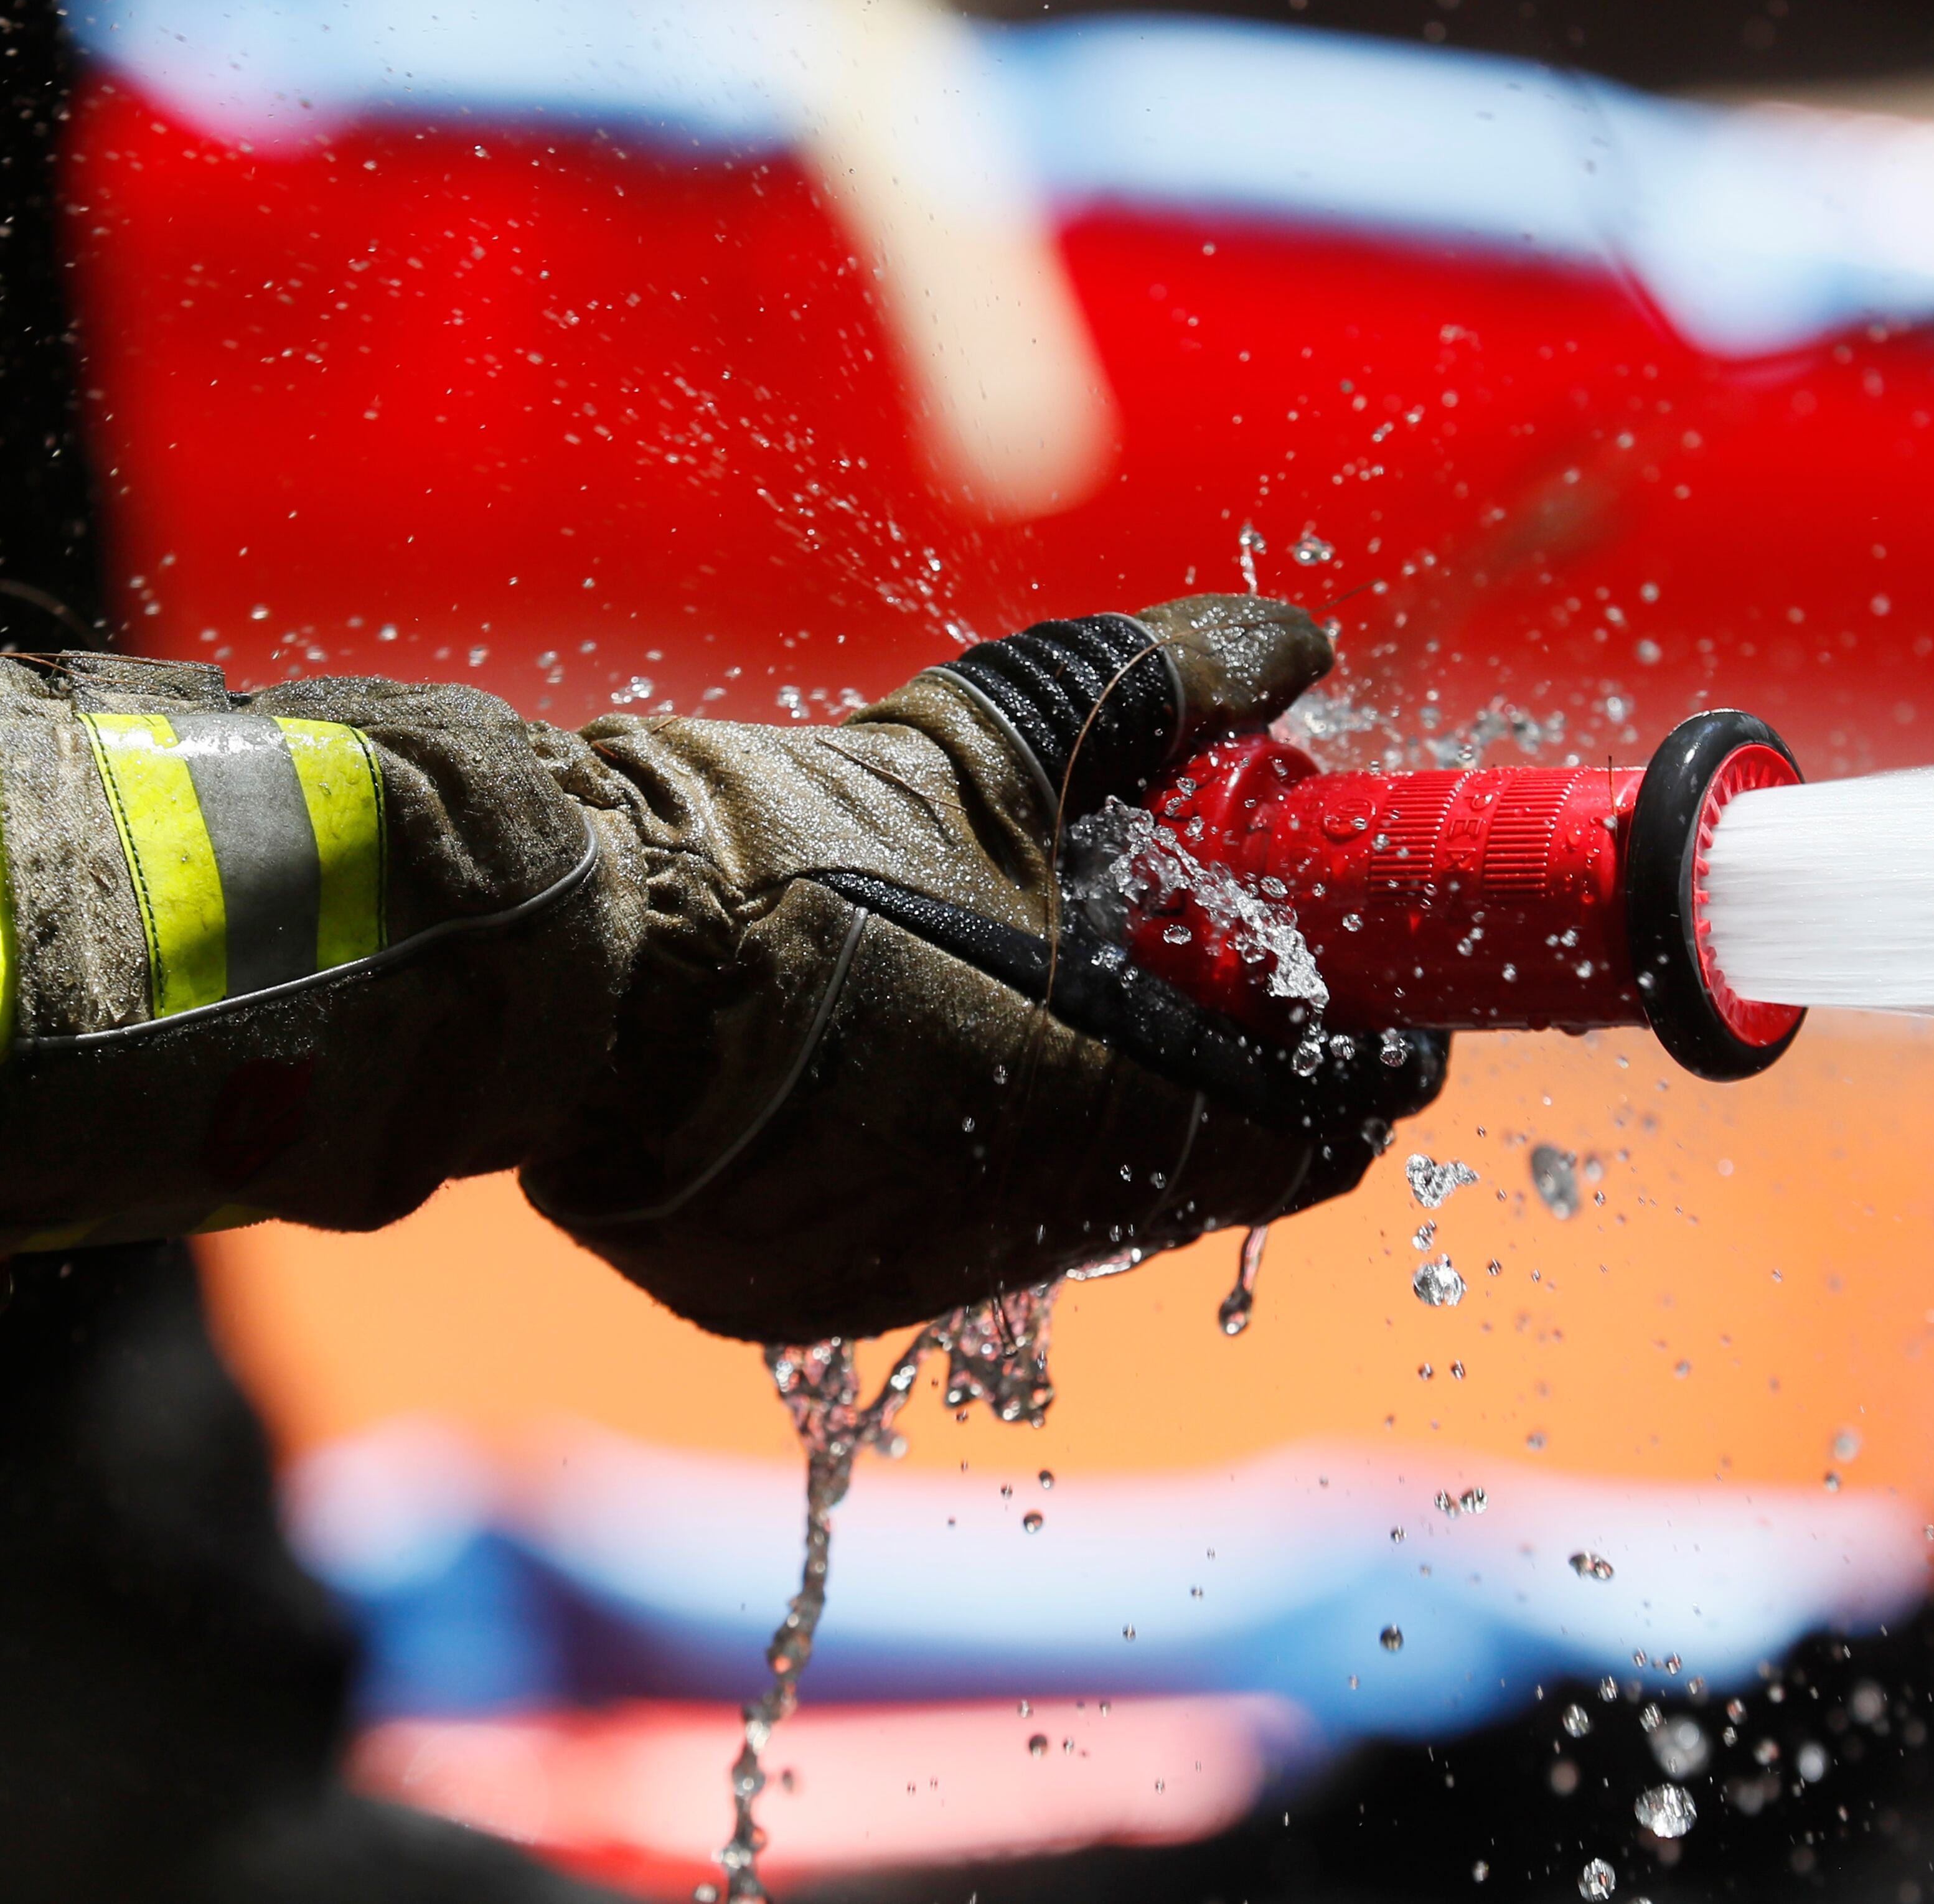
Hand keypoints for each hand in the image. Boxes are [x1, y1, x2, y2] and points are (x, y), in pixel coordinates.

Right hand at [527, 594, 1448, 1341]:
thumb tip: (1294, 639)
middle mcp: (1021, 1232)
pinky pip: (908, 1231)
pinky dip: (928, 1151)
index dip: (1354, 1073)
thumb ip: (1165, 688)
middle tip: (1186, 981)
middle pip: (1178, 1175)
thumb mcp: (998, 741)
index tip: (1369, 1017)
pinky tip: (880, 1056)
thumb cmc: (796, 850)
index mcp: (1111, 1115)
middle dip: (1203, 1081)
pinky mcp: (787, 1293)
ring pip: (1041, 1208)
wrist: (564, 956)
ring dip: (1061, 1115)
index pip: (1311, 1141)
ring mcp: (898, 1279)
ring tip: (1014, 996)